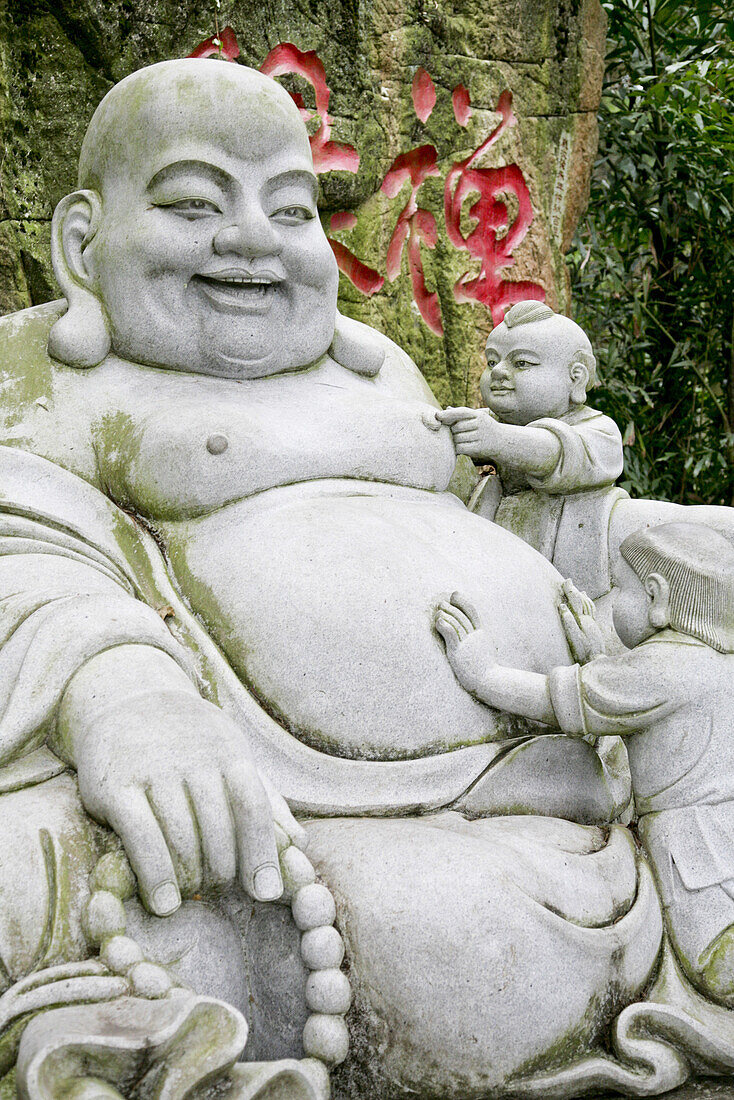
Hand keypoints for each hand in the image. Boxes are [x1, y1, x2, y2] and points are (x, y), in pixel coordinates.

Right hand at [74, 691, 305, 916]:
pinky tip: (163, 902)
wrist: (127, 698)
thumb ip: (264, 800)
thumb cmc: (189, 742)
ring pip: (182, 838)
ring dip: (190, 878)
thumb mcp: (231, 756)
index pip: (253, 806)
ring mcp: (153, 769)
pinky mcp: (115, 785)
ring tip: (190, 896)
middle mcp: (194, 758)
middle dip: (222, 872)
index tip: (267, 892)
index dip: (262, 852)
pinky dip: (156, 875)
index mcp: (228, 752)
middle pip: (219, 830)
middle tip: (216, 891)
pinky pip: (141, 837)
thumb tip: (299, 845)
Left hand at [435, 592, 493, 694]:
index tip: (455, 595)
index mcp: (481, 634)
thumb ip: (480, 642)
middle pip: (462, 615)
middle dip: (451, 607)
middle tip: (442, 603)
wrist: (489, 682)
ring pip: (456, 622)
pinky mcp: (459, 651)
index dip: (463, 602)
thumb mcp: (485, 651)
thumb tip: (478, 637)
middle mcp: (475, 636)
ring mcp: (468, 643)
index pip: (472, 613)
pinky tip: (438, 621)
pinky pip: (451, 633)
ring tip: (437, 611)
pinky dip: (444, 625)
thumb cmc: (486, 671)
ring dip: (446, 614)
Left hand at [436, 407, 499, 460]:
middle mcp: (480, 424)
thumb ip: (462, 414)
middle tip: (459, 433)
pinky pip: (460, 448)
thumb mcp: (477, 418)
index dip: (447, 414)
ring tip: (464, 440)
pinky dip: (458, 448)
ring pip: (457, 438)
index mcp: (478, 415)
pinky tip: (463, 447)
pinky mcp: (479, 448)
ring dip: (456, 440)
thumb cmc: (485, 428)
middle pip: (456, 427)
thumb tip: (447, 409)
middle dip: (454, 431)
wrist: (502, 441)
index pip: (460, 412)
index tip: (437, 416)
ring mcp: (480, 436)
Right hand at [559, 580, 604, 663]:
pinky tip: (587, 603)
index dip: (571, 590)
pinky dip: (588, 604)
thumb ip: (569, 621)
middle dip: (575, 590)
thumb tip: (562, 606)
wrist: (595, 661)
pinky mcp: (594, 628)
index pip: (576, 601)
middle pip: (582, 601)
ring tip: (578, 589)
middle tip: (568, 581)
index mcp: (583, 620)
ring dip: (582, 596)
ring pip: (588, 605)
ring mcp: (592, 623)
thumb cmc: (583, 651)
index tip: (566, 581)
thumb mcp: (573, 637)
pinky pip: (592, 611)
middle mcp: (589, 619)